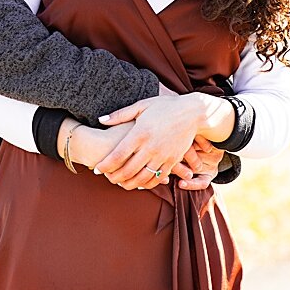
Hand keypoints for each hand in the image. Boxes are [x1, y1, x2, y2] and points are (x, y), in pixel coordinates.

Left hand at [94, 93, 231, 189]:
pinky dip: (147, 183)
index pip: (118, 155)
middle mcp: (151, 147)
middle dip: (114, 177)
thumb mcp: (141, 106)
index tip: (97, 169)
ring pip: (143, 177)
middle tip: (106, 178)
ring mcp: (163, 156)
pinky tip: (139, 183)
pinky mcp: (173, 161)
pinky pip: (159, 178)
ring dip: (129, 183)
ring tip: (120, 183)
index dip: (106, 165)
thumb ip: (120, 115)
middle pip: (128, 170)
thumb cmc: (165, 106)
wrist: (193, 113)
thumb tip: (101, 120)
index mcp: (140, 133)